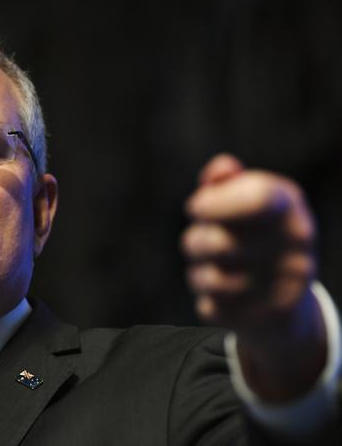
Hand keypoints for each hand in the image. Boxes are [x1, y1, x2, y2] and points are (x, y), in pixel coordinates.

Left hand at [182, 153, 325, 400]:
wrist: (286, 298)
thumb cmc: (254, 235)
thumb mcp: (246, 202)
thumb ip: (228, 183)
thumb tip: (219, 170)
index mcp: (290, 210)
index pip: (256, 198)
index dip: (215, 202)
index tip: (196, 207)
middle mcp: (295, 249)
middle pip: (217, 244)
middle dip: (195, 240)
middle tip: (200, 240)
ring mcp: (283, 288)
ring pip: (209, 280)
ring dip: (198, 273)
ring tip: (209, 268)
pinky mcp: (263, 320)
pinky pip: (211, 308)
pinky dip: (208, 300)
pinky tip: (222, 295)